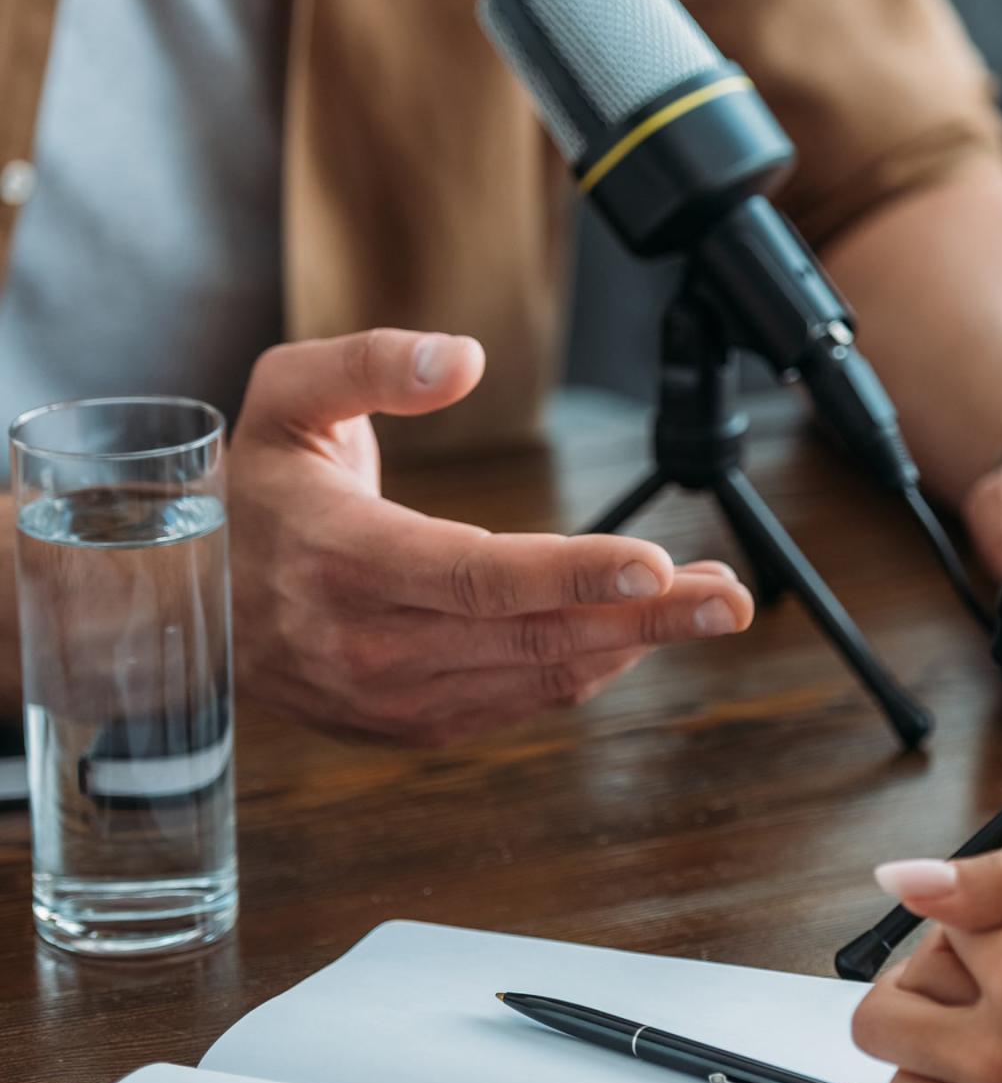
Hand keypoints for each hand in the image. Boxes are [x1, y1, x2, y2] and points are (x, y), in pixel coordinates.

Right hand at [230, 330, 754, 742]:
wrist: (188, 607)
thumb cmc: (252, 490)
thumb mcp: (283, 395)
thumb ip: (370, 364)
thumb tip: (463, 359)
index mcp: (343, 559)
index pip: (478, 576)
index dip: (575, 574)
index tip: (659, 564)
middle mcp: (369, 644)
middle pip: (532, 637)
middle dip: (645, 619)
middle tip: (732, 599)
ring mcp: (390, 696)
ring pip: (537, 678)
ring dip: (634, 645)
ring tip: (709, 605)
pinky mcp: (409, 724)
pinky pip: (519, 702)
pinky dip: (589, 669)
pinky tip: (637, 634)